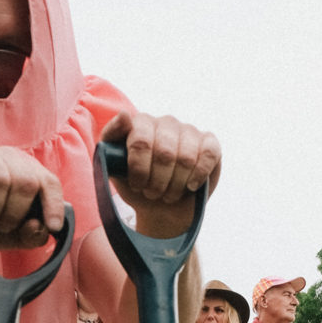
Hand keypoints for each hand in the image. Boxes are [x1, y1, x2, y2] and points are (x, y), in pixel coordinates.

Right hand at [0, 141, 62, 256]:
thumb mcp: (12, 238)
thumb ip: (33, 236)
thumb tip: (40, 225)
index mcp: (27, 172)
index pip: (50, 182)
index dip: (54, 204)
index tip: (53, 226)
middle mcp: (9, 156)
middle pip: (27, 181)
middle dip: (15, 212)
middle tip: (1, 227)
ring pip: (1, 178)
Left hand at [101, 109, 221, 237]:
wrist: (161, 207)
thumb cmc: (136, 184)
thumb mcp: (114, 165)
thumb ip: (111, 137)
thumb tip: (125, 114)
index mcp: (141, 124)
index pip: (141, 142)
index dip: (139, 169)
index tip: (137, 185)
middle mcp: (166, 122)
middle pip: (164, 153)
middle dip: (158, 181)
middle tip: (153, 194)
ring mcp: (189, 131)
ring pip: (186, 159)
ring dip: (176, 185)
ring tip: (169, 194)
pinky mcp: (210, 143)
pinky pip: (208, 155)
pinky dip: (198, 176)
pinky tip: (190, 187)